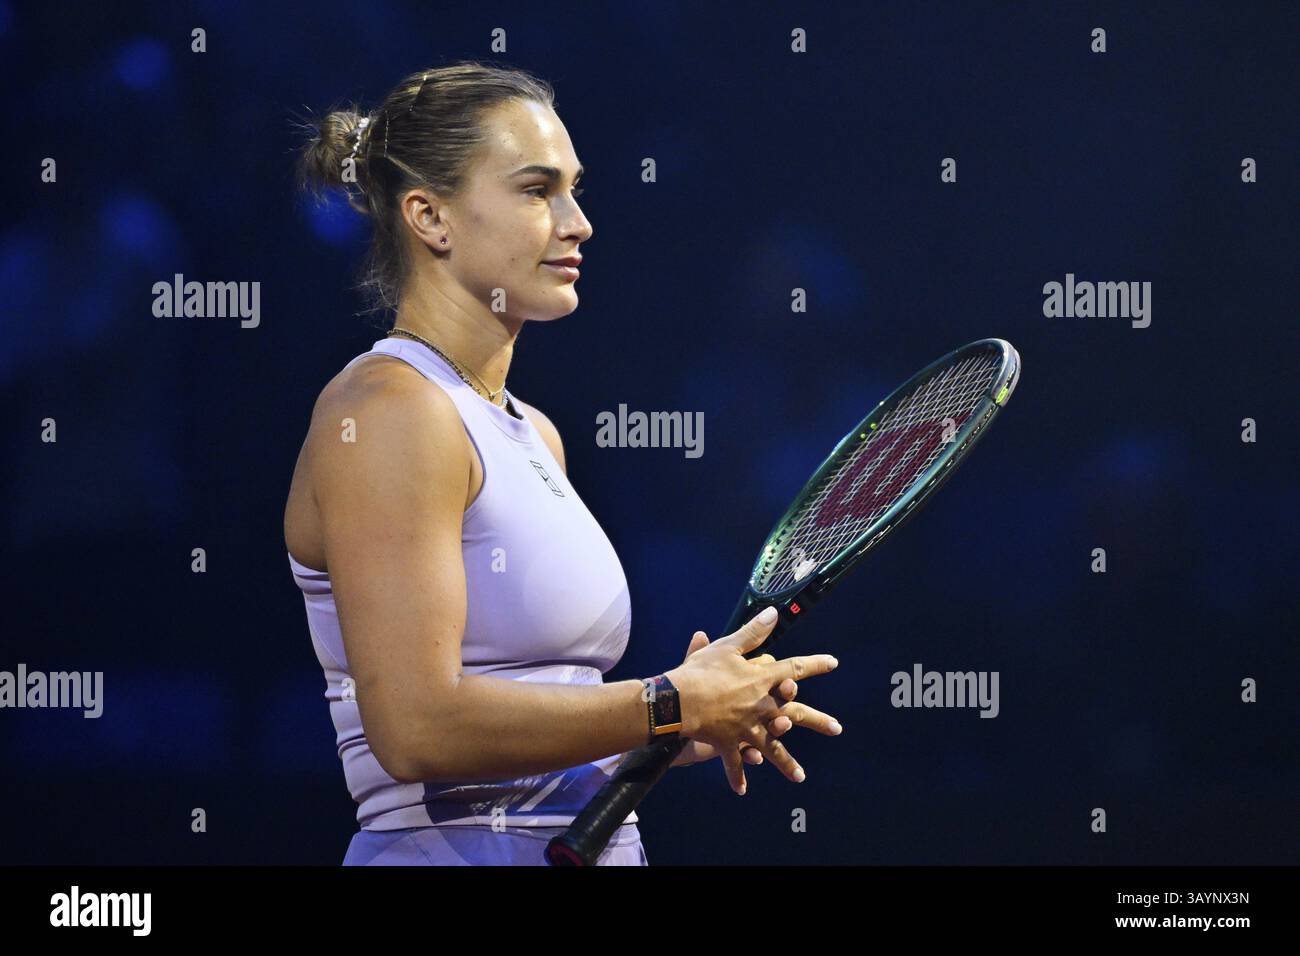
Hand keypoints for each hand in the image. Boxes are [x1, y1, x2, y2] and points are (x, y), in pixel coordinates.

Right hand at [667, 628, 839, 795]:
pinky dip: (737, 776)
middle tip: (837, 729)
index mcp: (762, 680)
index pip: (794, 669)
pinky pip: (734, 763)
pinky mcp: (729, 743)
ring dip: (786, 763)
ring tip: (799, 777)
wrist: (679, 700)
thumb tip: (772, 612)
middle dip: (817, 721)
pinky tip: (743, 790)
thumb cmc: (701, 670)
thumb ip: (752, 633)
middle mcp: (761, 707)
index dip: (814, 665)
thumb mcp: (727, 646)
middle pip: (795, 713)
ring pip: (772, 748)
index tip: (833, 664)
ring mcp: (747, 728)